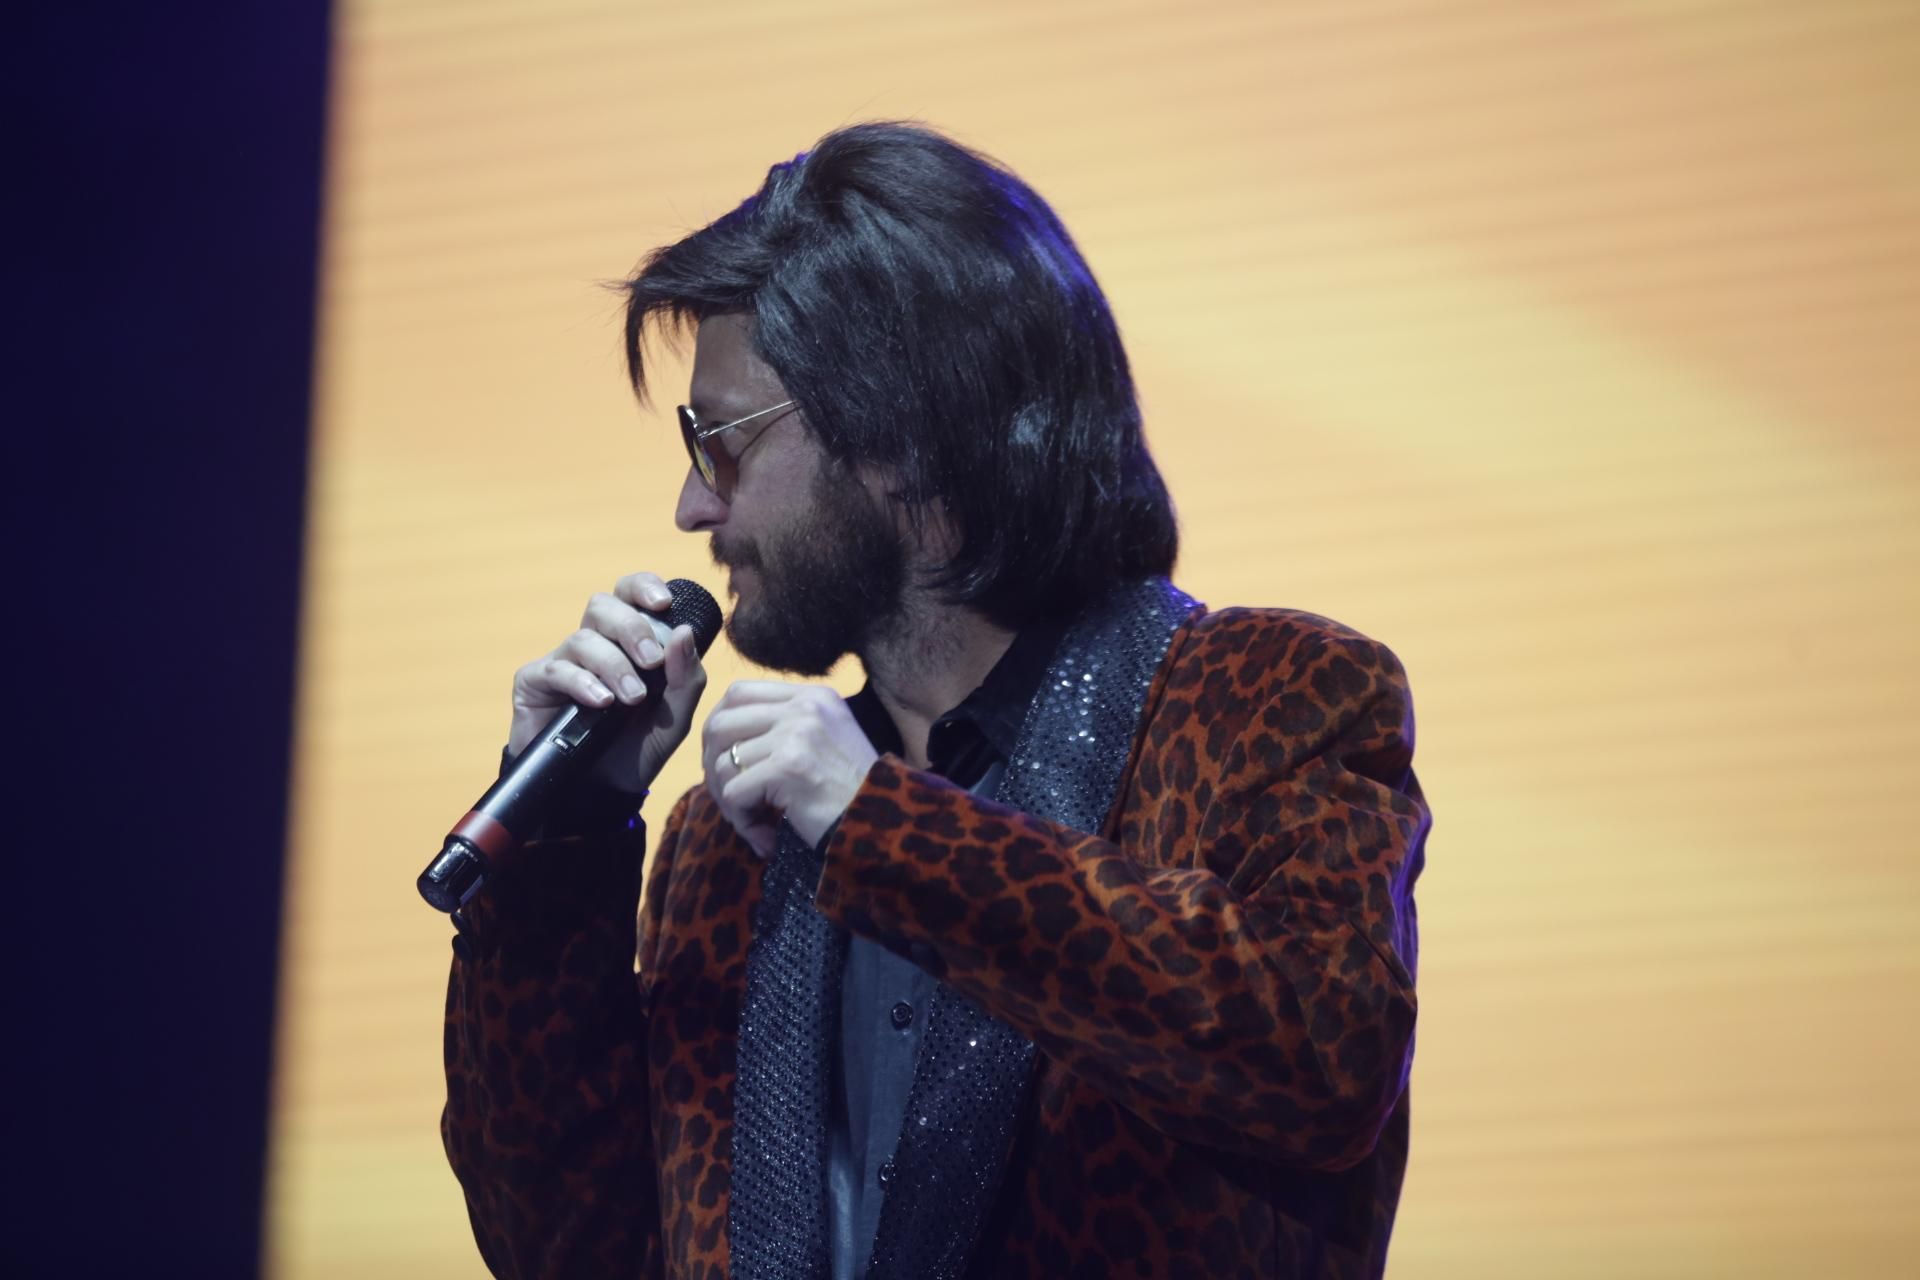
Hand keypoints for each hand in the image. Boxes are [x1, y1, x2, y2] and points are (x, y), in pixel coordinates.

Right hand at [508, 572, 708, 792]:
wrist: (602, 793)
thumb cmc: (637, 749)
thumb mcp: (674, 718)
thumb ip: (686, 677)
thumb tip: (685, 631)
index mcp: (626, 641)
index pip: (629, 594)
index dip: (642, 587)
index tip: (664, 603)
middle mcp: (593, 645)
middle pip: (602, 606)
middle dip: (632, 628)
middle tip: (652, 661)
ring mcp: (562, 662)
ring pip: (583, 639)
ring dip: (613, 665)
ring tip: (631, 699)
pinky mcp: (533, 684)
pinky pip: (555, 669)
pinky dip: (582, 683)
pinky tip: (601, 703)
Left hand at [700, 682, 878, 856]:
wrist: (885, 827)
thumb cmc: (854, 794)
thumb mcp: (825, 742)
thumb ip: (784, 729)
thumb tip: (723, 739)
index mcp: (813, 696)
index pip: (739, 694)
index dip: (721, 729)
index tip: (727, 763)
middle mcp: (804, 707)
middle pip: (721, 724)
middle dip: (714, 767)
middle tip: (731, 800)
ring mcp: (796, 734)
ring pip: (724, 764)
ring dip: (730, 802)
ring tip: (756, 823)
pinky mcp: (787, 767)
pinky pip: (734, 793)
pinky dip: (742, 820)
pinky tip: (765, 836)